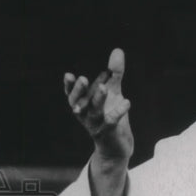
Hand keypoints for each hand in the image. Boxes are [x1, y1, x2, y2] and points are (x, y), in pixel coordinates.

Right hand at [64, 47, 133, 162]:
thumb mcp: (113, 91)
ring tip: (104, 87)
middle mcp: (85, 114)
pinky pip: (111, 121)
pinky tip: (127, 102)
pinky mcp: (109, 132)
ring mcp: (95, 125)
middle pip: (78, 103)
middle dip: (79, 91)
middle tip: (83, 78)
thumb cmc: (110, 114)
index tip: (69, 75)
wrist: (117, 145)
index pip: (72, 94)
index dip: (69, 86)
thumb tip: (118, 50)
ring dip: (98, 99)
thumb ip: (114, 72)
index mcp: (82, 103)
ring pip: (94, 112)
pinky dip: (118, 112)